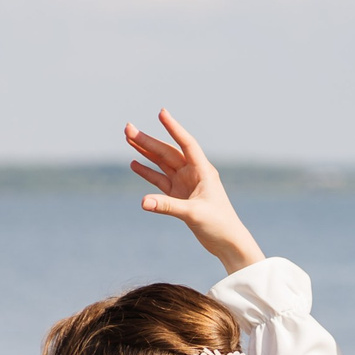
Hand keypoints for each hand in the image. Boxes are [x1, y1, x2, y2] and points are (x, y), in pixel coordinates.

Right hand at [127, 109, 262, 274]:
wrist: (227, 242)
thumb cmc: (218, 224)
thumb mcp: (193, 214)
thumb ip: (167, 206)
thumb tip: (143, 202)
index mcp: (203, 171)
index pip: (186, 143)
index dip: (173, 128)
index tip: (162, 112)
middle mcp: (193, 173)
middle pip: (167, 152)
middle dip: (147, 140)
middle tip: (128, 128)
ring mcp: (185, 184)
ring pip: (162, 164)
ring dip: (145, 152)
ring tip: (127, 139)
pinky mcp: (178, 196)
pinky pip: (160, 180)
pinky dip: (147, 172)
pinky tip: (134, 163)